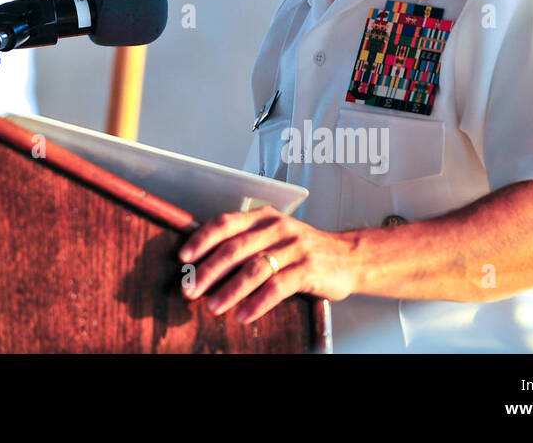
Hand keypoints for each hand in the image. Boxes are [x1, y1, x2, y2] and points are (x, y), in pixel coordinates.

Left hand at [178, 207, 358, 323]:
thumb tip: (203, 262)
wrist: (348, 257)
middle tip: (191, 289)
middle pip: (235, 248)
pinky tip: (244, 315)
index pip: (225, 223)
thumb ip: (245, 242)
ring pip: (254, 268)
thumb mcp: (273, 237)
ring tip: (213, 306)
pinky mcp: (308, 269)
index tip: (184, 258)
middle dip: (209, 270)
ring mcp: (293, 247)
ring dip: (230, 290)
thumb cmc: (301, 249)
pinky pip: (278, 287)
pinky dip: (257, 303)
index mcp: (263, 217)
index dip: (202, 239)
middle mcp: (276, 228)